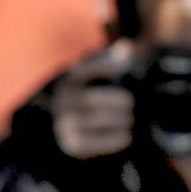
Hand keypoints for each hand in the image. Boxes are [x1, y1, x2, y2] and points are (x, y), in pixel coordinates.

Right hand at [53, 40, 135, 159]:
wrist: (60, 133)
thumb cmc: (83, 101)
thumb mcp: (89, 81)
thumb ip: (107, 62)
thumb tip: (127, 46)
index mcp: (67, 83)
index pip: (82, 72)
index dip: (101, 67)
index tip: (121, 68)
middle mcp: (62, 103)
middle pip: (90, 100)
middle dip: (115, 102)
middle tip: (131, 104)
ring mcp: (65, 125)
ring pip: (94, 121)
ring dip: (117, 120)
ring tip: (131, 119)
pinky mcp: (72, 145)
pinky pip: (94, 143)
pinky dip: (113, 140)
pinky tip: (126, 137)